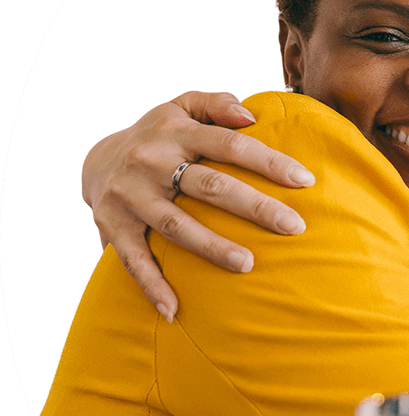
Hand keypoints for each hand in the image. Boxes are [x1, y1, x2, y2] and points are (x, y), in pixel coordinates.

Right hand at [82, 91, 314, 318]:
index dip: (269, 162)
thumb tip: (250, 115)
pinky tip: (175, 311)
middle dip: (256, 207)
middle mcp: (152, 162)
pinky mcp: (114, 226)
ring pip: (177, 226)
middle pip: (211, 187)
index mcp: (176, 132)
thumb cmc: (160, 136)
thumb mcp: (182, 106)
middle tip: (293, 226)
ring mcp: (131, 196)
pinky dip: (152, 286)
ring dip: (212, 247)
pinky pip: (134, 260)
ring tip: (248, 265)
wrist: (96, 161)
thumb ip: (216, 104)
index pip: (230, 145)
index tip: (305, 181)